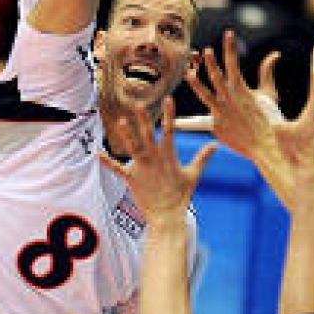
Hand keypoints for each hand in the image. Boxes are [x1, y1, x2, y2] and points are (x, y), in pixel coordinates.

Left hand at [100, 97, 215, 223]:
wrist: (167, 215)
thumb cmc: (181, 195)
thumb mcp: (194, 175)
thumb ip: (203, 158)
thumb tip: (215, 145)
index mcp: (169, 155)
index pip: (170, 130)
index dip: (169, 114)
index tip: (168, 99)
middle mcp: (155, 159)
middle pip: (148, 135)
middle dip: (144, 120)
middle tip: (138, 105)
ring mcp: (143, 169)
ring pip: (133, 148)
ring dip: (127, 135)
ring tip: (120, 122)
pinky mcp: (132, 179)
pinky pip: (118, 169)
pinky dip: (108, 162)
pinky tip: (98, 154)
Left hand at [184, 30, 280, 159]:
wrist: (267, 145)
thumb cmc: (269, 119)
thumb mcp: (270, 94)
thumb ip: (268, 72)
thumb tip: (275, 54)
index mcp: (242, 89)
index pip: (234, 64)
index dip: (230, 48)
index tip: (228, 33)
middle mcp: (231, 98)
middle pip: (218, 76)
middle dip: (211, 63)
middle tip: (205, 51)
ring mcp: (222, 112)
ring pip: (206, 95)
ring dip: (197, 84)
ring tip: (188, 75)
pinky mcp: (215, 126)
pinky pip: (198, 122)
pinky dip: (186, 124)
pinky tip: (172, 123)